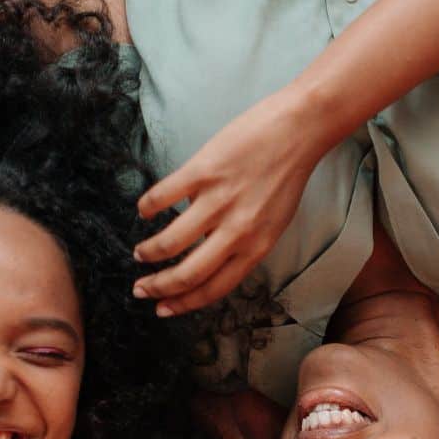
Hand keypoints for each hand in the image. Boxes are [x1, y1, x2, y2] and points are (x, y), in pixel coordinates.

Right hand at [132, 85, 328, 316]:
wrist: (298, 130)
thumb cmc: (286, 176)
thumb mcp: (273, 223)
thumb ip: (243, 243)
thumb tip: (207, 253)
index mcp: (255, 248)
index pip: (214, 289)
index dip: (183, 304)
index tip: (164, 308)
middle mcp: (237, 232)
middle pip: (188, 274)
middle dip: (158, 287)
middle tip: (140, 289)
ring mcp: (218, 202)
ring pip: (170, 242)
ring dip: (148, 252)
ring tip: (140, 253)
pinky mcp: (203, 171)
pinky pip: (163, 197)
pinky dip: (147, 208)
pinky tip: (143, 211)